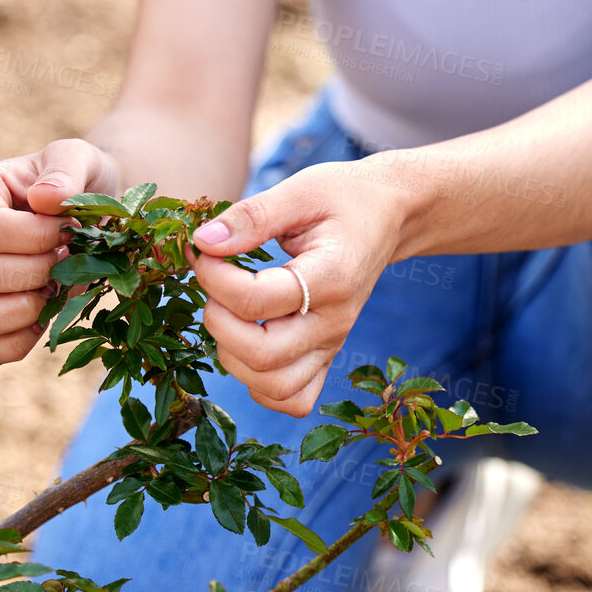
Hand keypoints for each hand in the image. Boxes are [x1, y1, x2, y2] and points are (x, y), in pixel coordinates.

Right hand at [0, 139, 119, 364]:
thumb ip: (65, 169)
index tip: (69, 228)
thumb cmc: (79, 180)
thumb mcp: (80, 158)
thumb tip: (43, 199)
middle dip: (39, 272)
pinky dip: (14, 346)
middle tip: (68, 256)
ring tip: (55, 288)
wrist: (92, 213)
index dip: (36, 237)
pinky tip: (46, 321)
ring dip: (25, 311)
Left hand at [190, 161, 407, 416]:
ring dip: (233, 357)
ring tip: (229, 314)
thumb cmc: (343, 199)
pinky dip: (260, 386)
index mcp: (332, 277)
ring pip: (274, 387)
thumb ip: (251, 217)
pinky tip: (247, 345)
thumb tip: (203, 242)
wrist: (389, 216)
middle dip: (218, 321)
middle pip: (262, 355)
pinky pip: (293, 399)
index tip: (203, 250)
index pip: (257, 301)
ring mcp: (332, 344)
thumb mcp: (299, 192)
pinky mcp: (326, 355)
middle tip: (214, 285)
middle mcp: (335, 322)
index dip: (214, 278)